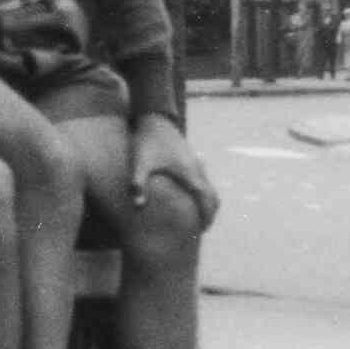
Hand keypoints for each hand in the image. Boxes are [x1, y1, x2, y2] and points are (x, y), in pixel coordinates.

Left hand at [128, 115, 218, 231]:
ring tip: (197, 215)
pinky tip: (189, 195)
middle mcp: (197, 169)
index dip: (206, 217)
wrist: (154, 118)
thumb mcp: (139, 163)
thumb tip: (138, 206)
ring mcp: (195, 162)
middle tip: (201, 228)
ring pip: (209, 187)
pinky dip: (202, 191)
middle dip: (210, 213)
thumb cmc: (146, 142)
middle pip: (212, 196)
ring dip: (207, 202)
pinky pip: (203, 179)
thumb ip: (138, 185)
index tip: (202, 230)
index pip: (206, 200)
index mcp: (189, 174)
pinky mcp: (191, 158)